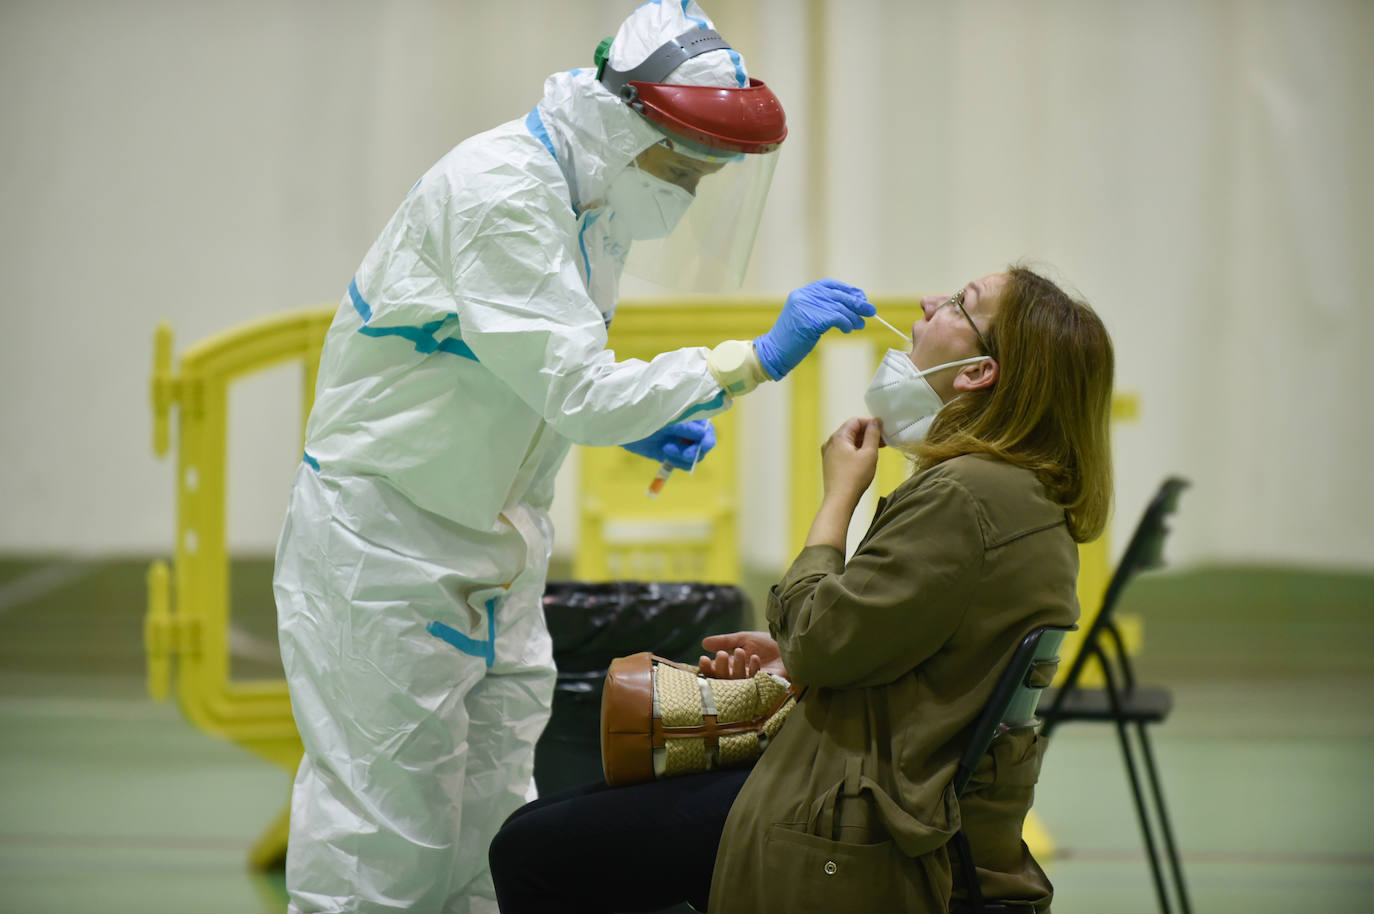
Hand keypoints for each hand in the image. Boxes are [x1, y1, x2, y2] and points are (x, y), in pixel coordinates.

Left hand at [621, 419, 715, 469]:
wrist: (626, 423)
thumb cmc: (648, 413)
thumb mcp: (666, 418)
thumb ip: (685, 426)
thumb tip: (703, 434)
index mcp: (691, 416)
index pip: (708, 429)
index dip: (708, 438)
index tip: (703, 444)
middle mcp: (690, 430)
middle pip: (705, 445)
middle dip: (695, 451)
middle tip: (686, 454)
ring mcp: (682, 443)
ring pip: (695, 457)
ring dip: (682, 456)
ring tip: (666, 449)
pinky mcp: (673, 454)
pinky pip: (683, 464)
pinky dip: (676, 461)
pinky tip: (665, 454)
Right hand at [699, 631, 787, 679]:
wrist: (789, 645)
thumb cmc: (767, 643)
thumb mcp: (744, 639)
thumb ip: (725, 641)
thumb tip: (704, 643)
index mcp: (731, 666)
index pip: (714, 671)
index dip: (706, 668)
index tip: (702, 659)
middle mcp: (738, 677)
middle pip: (722, 680)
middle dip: (720, 668)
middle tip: (722, 655)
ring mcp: (750, 683)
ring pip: (736, 682)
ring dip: (737, 667)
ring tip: (741, 652)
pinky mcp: (764, 687)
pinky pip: (753, 683)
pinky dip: (753, 670)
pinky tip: (755, 658)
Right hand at [753, 279, 873, 380]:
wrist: (773, 353)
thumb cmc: (792, 340)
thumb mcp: (807, 319)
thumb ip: (824, 309)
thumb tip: (852, 306)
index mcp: (802, 293)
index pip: (829, 285)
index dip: (847, 290)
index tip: (861, 297)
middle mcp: (803, 296)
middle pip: (837, 296)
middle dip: (856, 303)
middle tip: (871, 311)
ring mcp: (805, 306)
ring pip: (839, 307)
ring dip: (853, 317)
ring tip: (860, 325)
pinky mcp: (809, 319)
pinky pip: (836, 318)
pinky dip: (846, 323)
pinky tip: (848, 329)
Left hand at [821, 417, 882, 505]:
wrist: (840, 500)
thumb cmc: (854, 478)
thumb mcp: (869, 453)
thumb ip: (873, 434)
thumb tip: (875, 422)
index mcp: (838, 437)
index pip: (855, 421)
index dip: (870, 423)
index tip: (882, 430)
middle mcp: (830, 443)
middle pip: (851, 431)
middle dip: (868, 434)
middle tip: (883, 441)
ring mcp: (828, 454)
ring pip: (848, 442)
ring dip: (863, 443)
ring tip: (877, 450)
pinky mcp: (830, 464)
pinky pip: (844, 451)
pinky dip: (856, 451)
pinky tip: (866, 459)